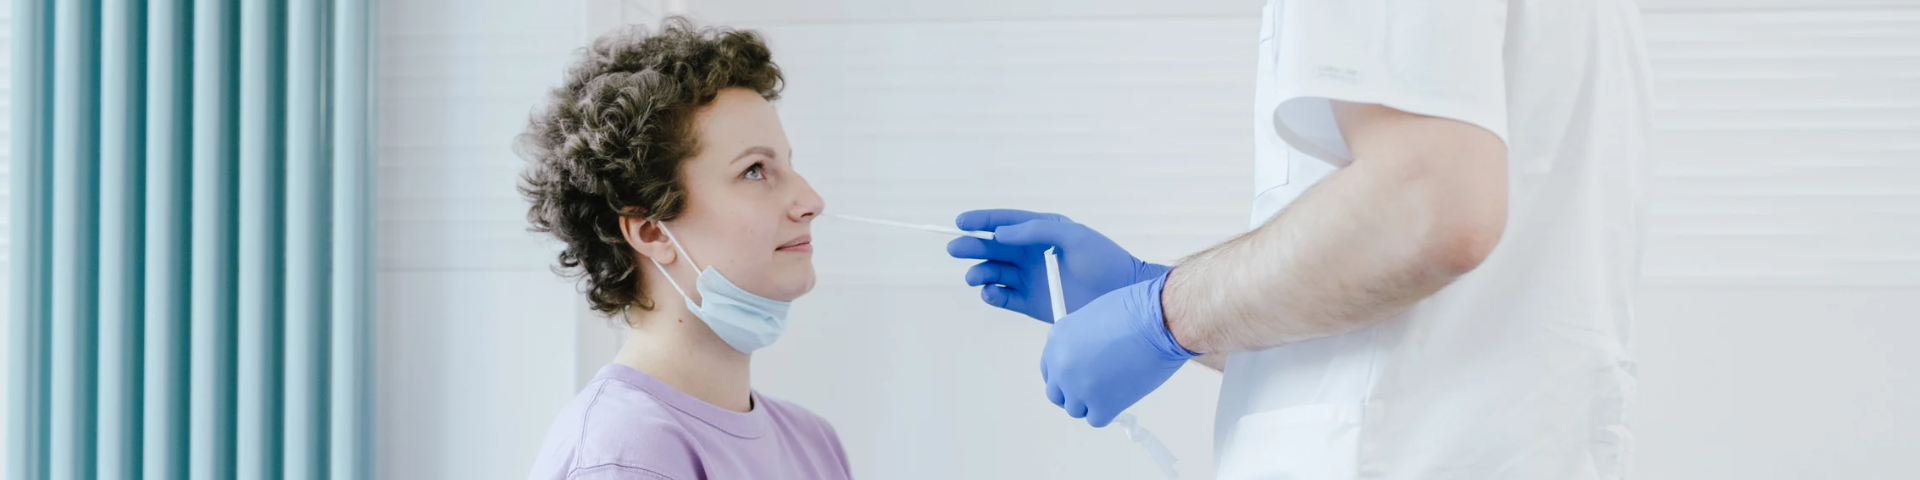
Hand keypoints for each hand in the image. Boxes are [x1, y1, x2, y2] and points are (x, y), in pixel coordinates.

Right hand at [946, 209, 1169, 322]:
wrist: (1122, 296)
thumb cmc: (1103, 259)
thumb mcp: (1072, 236)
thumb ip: (1036, 231)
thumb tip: (1000, 234)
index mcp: (1040, 231)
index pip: (1004, 222)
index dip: (981, 221)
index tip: (960, 222)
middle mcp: (1031, 254)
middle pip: (992, 248)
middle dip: (971, 247)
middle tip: (955, 248)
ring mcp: (1029, 279)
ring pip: (993, 273)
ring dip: (979, 272)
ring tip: (974, 276)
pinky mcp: (1030, 303)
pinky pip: (1002, 297)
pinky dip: (990, 295)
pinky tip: (989, 293)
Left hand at [1041, 272, 1196, 426]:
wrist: (1159, 322)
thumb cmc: (1137, 312)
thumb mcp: (1094, 318)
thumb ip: (1081, 342)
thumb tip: (1085, 360)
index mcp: (1057, 340)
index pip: (1049, 370)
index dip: (1064, 377)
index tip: (1077, 379)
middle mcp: (1061, 365)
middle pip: (1057, 394)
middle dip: (1075, 394)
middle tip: (1096, 389)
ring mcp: (1078, 387)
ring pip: (1077, 410)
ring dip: (1094, 403)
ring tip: (1117, 384)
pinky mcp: (1100, 405)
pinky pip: (1098, 419)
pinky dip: (1110, 411)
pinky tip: (1124, 394)